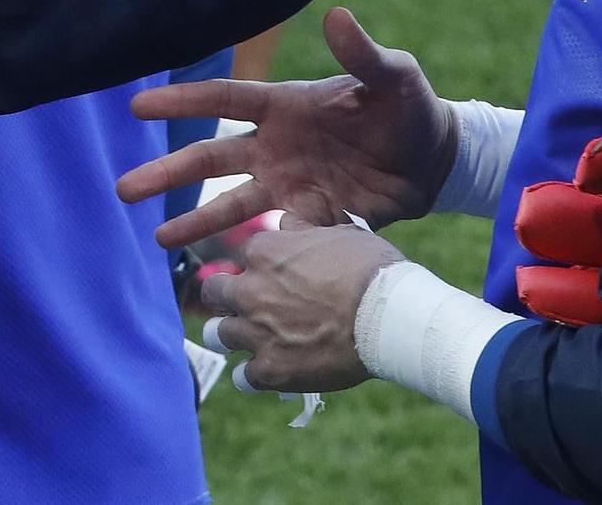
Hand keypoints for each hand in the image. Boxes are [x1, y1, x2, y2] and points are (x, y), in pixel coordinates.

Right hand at [118, 7, 454, 248]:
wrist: (436, 161)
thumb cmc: (410, 108)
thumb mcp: (394, 78)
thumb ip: (362, 55)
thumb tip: (336, 16)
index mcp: (285, 106)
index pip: (224, 100)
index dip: (181, 101)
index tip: (138, 107)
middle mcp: (276, 146)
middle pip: (211, 159)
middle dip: (168, 174)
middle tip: (123, 189)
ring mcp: (288, 184)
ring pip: (231, 204)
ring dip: (195, 221)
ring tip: (158, 241)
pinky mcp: (309, 217)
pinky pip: (274, 233)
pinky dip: (254, 248)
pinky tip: (228, 268)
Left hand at [202, 220, 404, 391]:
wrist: (386, 317)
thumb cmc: (370, 269)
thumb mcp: (340, 235)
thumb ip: (305, 231)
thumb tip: (287, 224)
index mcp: (264, 252)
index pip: (243, 255)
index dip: (257, 265)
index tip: (270, 274)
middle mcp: (250, 290)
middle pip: (214, 292)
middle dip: (226, 297)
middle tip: (248, 305)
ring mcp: (256, 332)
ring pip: (218, 334)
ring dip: (232, 335)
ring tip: (250, 340)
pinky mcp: (269, 370)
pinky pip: (243, 376)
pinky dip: (254, 375)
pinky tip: (269, 371)